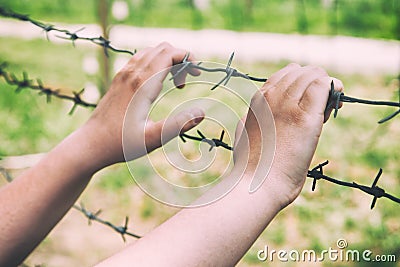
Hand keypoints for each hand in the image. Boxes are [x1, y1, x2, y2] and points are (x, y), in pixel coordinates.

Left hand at [82, 42, 203, 168]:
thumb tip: (201, 112)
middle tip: (186, 83)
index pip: (169, 53)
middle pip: (162, 48)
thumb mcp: (153, 139)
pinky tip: (158, 85)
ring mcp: (123, 75)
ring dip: (168, 61)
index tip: (197, 75)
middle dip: (181, 58)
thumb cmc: (121, 144)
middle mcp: (132, 74)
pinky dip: (156, 64)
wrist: (90, 144)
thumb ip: (179, 125)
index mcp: (142, 84)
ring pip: (151, 52)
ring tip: (176, 85)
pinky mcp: (118, 80)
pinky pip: (140, 60)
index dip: (188, 58)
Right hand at [234, 63, 343, 207]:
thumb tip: (248, 118)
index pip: (286, 74)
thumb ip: (249, 121)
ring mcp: (288, 105)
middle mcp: (272, 96)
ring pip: (314, 74)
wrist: (257, 184)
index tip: (308, 99)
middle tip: (323, 102)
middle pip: (302, 71)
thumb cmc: (250, 166)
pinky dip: (334, 90)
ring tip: (331, 103)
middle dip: (316, 82)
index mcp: (259, 99)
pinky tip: (337, 103)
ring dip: (326, 85)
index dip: (302, 83)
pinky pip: (324, 86)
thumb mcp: (244, 134)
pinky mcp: (306, 118)